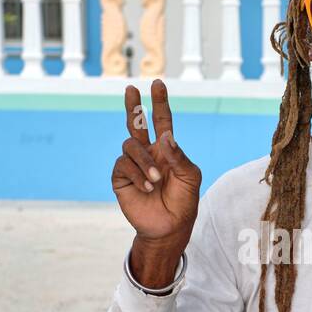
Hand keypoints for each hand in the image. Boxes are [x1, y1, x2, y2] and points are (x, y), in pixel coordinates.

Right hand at [113, 80, 201, 286]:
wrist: (168, 228)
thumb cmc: (183, 202)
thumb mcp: (190, 178)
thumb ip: (179, 157)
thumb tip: (165, 136)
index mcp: (166, 150)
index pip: (162, 121)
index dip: (159, 103)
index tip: (158, 84)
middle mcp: (148, 153)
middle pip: (136, 123)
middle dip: (132, 105)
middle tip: (131, 88)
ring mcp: (133, 165)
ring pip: (130, 146)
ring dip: (144, 162)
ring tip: (156, 181)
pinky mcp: (120, 178)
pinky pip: (122, 165)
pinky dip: (136, 175)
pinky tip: (147, 188)